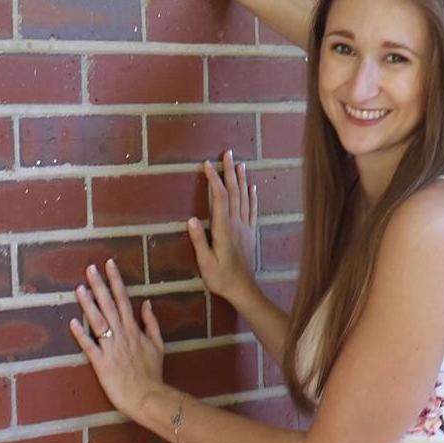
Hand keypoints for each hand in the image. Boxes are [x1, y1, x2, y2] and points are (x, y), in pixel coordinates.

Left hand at [70, 259, 165, 421]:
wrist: (146, 395)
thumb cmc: (152, 371)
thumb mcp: (158, 343)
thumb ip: (151, 322)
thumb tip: (145, 302)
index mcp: (134, 328)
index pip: (123, 298)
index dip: (115, 280)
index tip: (109, 264)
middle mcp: (121, 334)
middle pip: (109, 305)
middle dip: (99, 285)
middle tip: (90, 268)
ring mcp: (110, 348)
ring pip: (98, 321)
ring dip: (88, 304)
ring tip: (79, 288)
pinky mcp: (100, 363)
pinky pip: (89, 346)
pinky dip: (81, 334)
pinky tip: (72, 322)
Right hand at [188, 150, 258, 304]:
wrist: (243, 289)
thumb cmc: (221, 278)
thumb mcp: (205, 262)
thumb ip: (199, 240)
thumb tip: (190, 219)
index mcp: (224, 228)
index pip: (219, 198)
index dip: (213, 180)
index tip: (207, 164)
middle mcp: (237, 223)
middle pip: (234, 192)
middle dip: (229, 172)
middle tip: (227, 153)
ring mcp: (245, 226)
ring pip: (244, 198)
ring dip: (241, 179)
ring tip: (240, 163)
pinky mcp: (251, 232)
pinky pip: (253, 210)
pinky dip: (253, 196)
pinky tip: (253, 187)